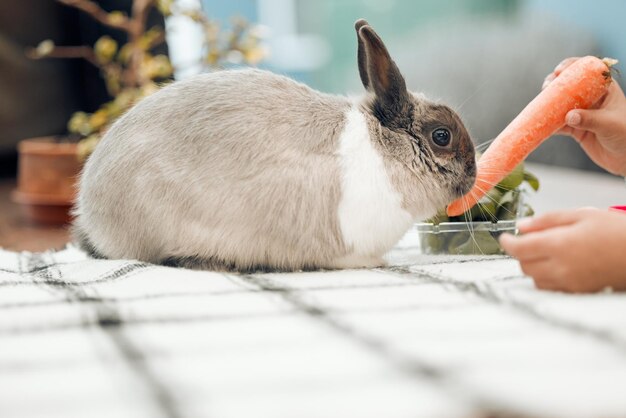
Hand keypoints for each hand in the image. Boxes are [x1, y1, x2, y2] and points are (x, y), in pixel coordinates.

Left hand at [499, 208, 625, 292]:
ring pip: (535, 280)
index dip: (507, 242)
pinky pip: (551, 287)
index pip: (519, 249)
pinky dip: (546, 277)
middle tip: (529, 240)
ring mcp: (570, 283)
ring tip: (546, 251)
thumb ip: (547, 221)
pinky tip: (558, 264)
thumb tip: (522, 226)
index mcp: (559, 245)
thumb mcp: (581, 215)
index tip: (505, 237)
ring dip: (533, 266)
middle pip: (524, 266)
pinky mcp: (579, 292)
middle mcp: (561, 268)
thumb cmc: (617, 231)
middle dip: (521, 253)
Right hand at [543, 57, 625, 175]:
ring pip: (560, 104)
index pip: (588, 71)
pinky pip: (557, 124)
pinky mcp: (574, 128)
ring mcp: (582, 113)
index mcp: (604, 90)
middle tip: (546, 88)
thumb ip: (590, 119)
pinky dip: (548, 124)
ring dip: (548, 104)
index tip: (559, 71)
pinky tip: (541, 123)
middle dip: (555, 85)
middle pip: (569, 85)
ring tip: (540, 105)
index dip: (572, 67)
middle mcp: (591, 99)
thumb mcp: (610, 124)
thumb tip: (569, 116)